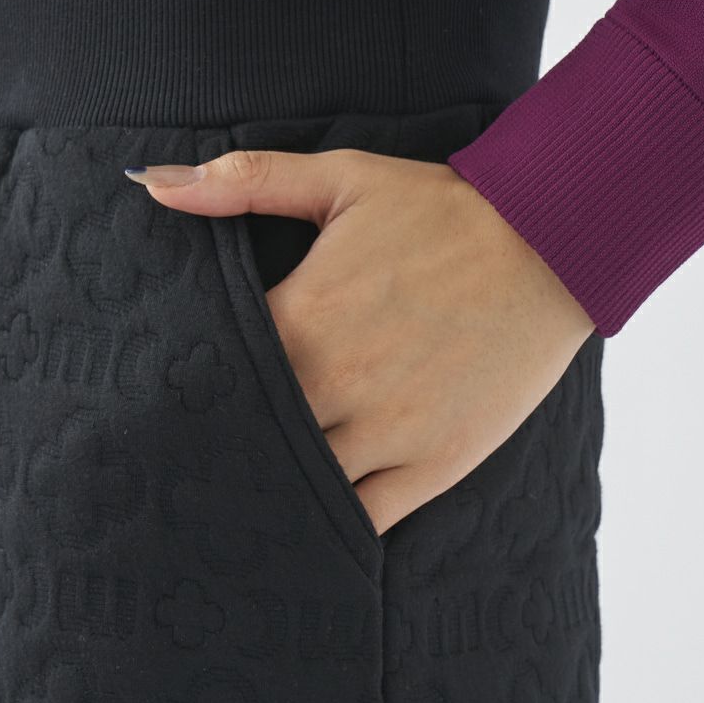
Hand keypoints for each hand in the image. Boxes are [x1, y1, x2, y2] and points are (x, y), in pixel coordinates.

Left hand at [126, 149, 595, 535]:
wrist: (553, 241)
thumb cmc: (442, 209)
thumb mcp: (341, 178)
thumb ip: (245, 181)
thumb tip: (149, 179)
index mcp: (303, 319)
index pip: (213, 374)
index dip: (187, 388)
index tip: (162, 398)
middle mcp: (337, 385)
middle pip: (247, 438)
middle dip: (218, 445)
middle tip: (187, 458)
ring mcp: (388, 432)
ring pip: (300, 486)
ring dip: (270, 488)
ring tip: (238, 495)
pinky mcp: (434, 464)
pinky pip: (364, 518)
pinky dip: (329, 524)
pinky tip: (304, 520)